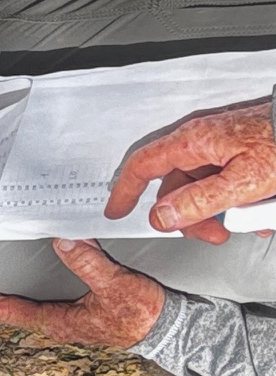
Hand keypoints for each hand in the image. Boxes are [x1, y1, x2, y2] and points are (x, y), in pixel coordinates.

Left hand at [0, 239, 165, 349]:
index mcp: (60, 321)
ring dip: (4, 300)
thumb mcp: (116, 284)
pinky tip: (23, 290)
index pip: (12, 310)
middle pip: (13, 312)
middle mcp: (58, 324)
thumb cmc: (142, 314)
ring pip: (26, 310)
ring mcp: (67, 321)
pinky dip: (25, 297)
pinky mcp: (77, 314)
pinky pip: (42, 305)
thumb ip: (89, 263)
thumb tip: (64, 242)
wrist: (166, 329)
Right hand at [105, 98, 275, 243]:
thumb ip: (196, 203)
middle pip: (177, 188)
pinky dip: (239, 201)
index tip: (117, 211)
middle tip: (214, 235)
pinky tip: (259, 211)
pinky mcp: (243, 151)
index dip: (125, 191)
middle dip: (193, 219)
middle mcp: (205, 140)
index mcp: (195, 141)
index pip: (143, 166)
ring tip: (248, 223)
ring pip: (204, 189)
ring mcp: (224, 146)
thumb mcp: (242, 182)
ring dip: (221, 213)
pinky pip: (227, 182)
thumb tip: (161, 218)